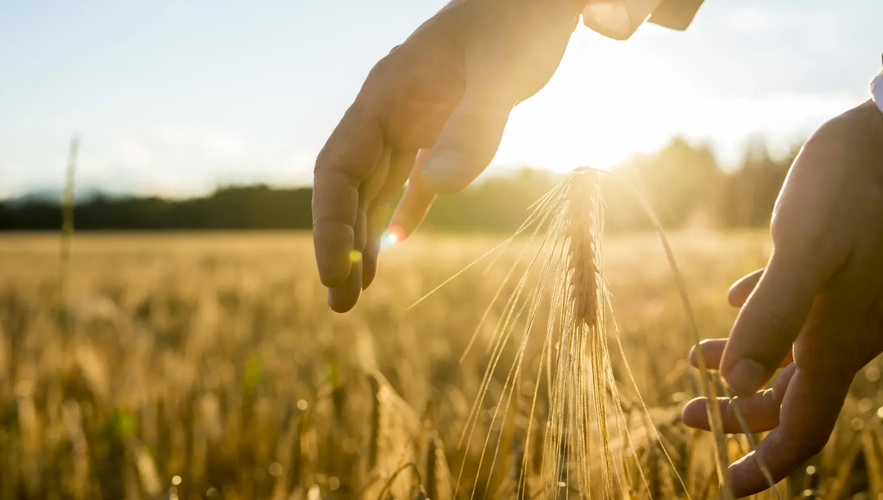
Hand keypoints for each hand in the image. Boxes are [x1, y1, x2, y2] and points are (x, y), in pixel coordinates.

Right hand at [313, 0, 584, 311]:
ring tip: (357, 291)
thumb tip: (439, 188)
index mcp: (385, 96)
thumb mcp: (502, 72)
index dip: (329, 223)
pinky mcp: (445, 129)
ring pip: (376, 189)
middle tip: (339, 305)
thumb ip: (474, 126)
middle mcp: (391, 112)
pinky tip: (396, 246)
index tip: (333, 274)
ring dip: (365, 239)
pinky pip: (412, 180)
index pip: (337, 169)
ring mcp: (416, 121)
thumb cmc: (521, 22)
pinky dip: (402, 213)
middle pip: (349, 187)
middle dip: (340, 245)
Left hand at [681, 100, 882, 496]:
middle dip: (737, 413)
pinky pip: (796, 312)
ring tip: (695, 357)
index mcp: (837, 341)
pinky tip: (734, 303)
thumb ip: (770, 319)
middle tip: (685, 412)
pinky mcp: (843, 269)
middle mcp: (847, 332)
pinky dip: (760, 319)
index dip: (765, 462)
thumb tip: (739, 387)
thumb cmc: (853, 190)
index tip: (725, 484)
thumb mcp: (804, 254)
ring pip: (790, 355)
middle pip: (789, 397)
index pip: (802, 427)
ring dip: (742, 363)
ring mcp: (848, 301)